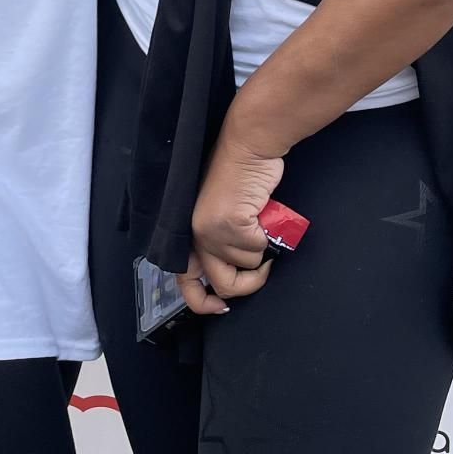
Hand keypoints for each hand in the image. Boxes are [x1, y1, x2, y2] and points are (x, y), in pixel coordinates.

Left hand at [176, 130, 284, 315]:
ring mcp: (214, 231)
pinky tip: (264, 215)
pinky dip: (268, 237)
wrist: (248, 145)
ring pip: (247, 266)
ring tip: (262, 223)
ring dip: (261, 250)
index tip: (221, 308)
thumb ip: (218, 237)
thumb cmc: (238, 173)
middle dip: (248, 285)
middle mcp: (196, 233)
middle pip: (222, 285)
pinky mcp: (233, 225)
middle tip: (263, 270)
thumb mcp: (219, 211)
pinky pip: (259, 250)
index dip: (201, 301)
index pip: (184, 279)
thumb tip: (234, 267)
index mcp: (188, 230)